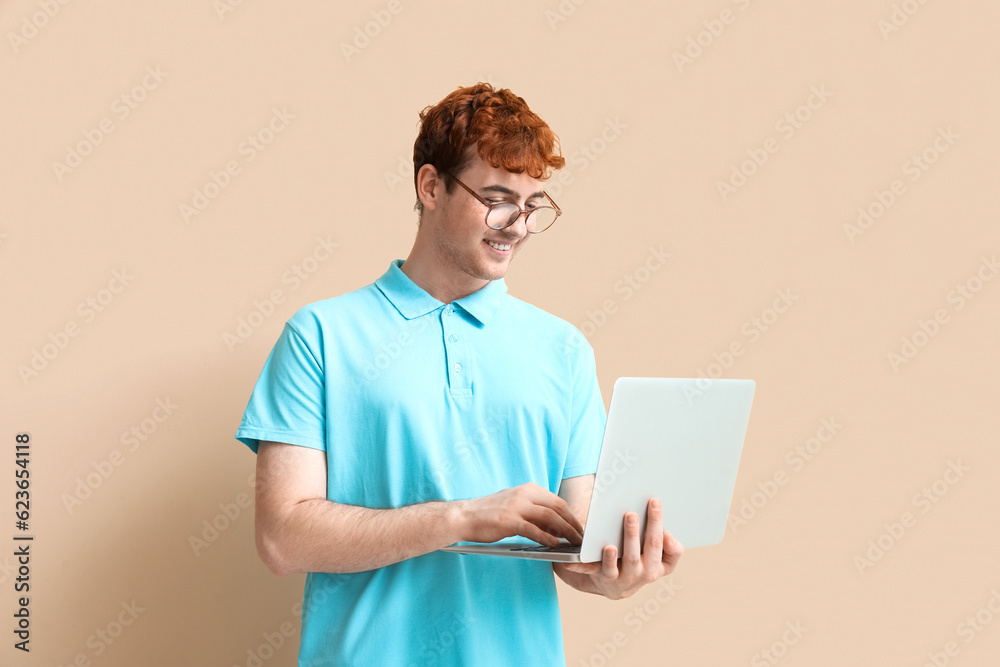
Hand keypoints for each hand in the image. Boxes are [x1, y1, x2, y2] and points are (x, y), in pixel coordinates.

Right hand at [457, 483, 583, 546]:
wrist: (464, 516)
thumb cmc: (489, 514)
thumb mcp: (514, 505)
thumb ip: (533, 511)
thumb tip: (554, 524)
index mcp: (527, 489)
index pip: (556, 501)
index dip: (570, 515)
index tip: (578, 527)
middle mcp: (524, 494)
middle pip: (557, 507)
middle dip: (572, 523)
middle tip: (581, 537)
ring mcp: (516, 506)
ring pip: (549, 517)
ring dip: (565, 531)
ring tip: (574, 542)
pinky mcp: (509, 520)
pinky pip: (533, 529)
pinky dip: (547, 537)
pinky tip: (554, 545)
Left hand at [557, 498, 682, 599]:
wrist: (620, 587)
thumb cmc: (643, 563)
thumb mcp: (663, 562)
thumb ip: (673, 550)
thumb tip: (668, 536)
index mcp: (656, 566)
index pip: (658, 542)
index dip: (657, 522)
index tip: (653, 501)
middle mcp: (639, 573)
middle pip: (636, 553)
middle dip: (633, 534)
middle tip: (629, 514)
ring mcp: (620, 577)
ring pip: (614, 566)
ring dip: (611, 556)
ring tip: (609, 545)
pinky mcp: (601, 578)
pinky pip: (590, 571)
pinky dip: (580, 567)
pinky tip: (570, 562)